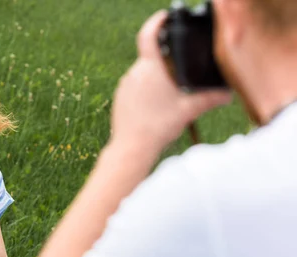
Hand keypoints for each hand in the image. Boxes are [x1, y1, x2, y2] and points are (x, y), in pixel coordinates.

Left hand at [110, 10, 232, 154]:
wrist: (131, 147)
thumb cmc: (159, 126)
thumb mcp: (190, 110)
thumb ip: (211, 98)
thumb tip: (229, 94)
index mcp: (150, 68)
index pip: (148, 35)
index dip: (156, 22)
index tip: (164, 17)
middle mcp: (134, 72)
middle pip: (152, 58)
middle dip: (166, 63)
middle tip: (180, 75)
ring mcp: (124, 85)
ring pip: (144, 74)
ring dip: (156, 80)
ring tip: (168, 97)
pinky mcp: (119, 97)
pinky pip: (135, 88)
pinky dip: (146, 92)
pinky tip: (155, 107)